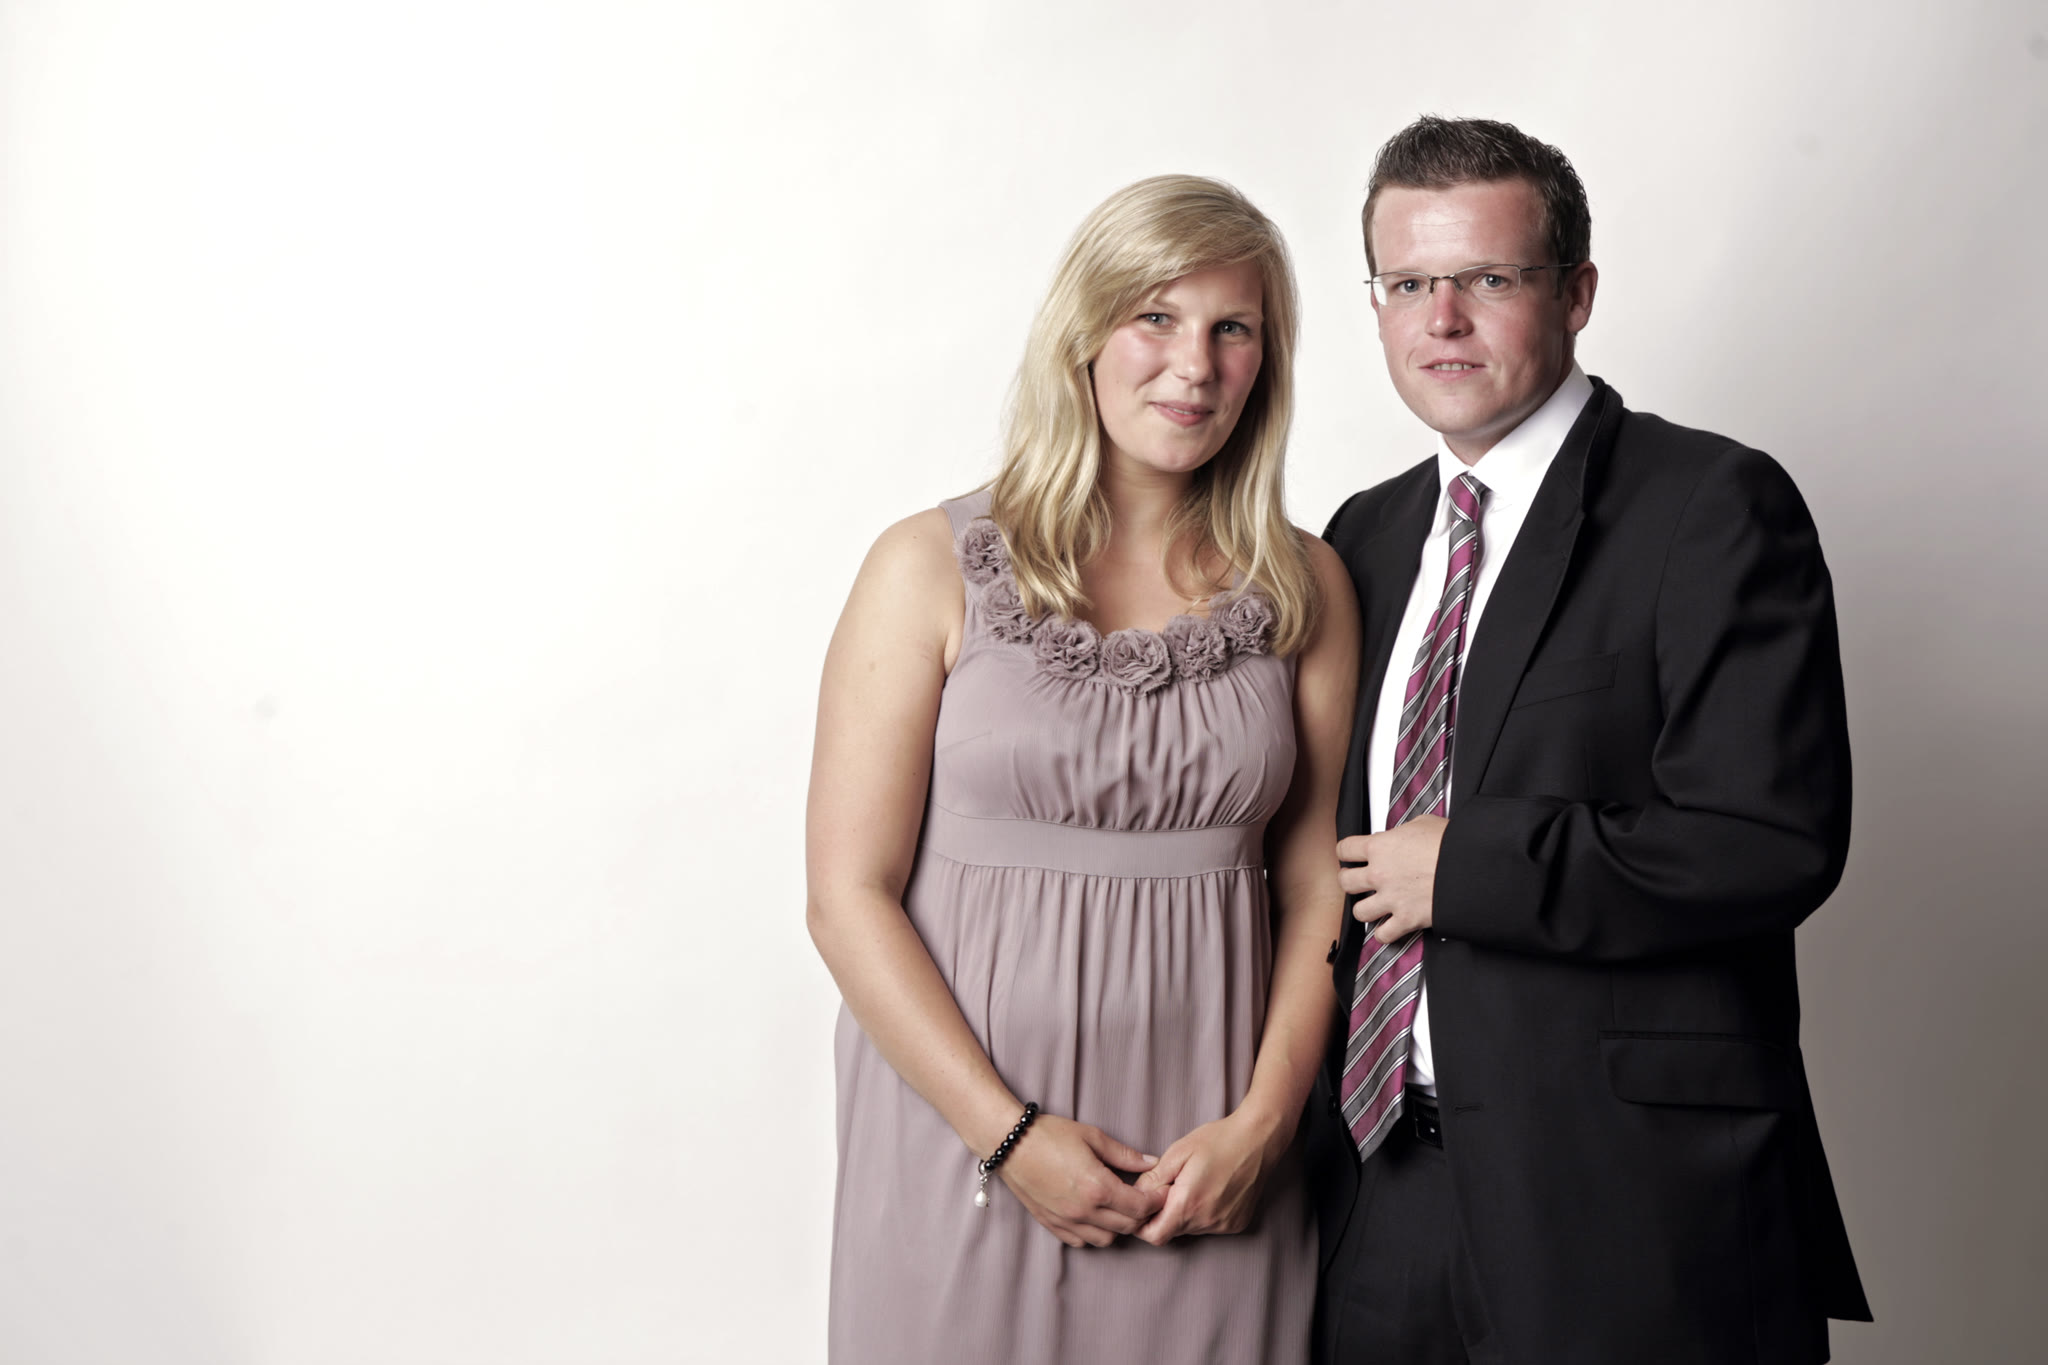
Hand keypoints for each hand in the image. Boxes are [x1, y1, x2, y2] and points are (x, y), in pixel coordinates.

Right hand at [996, 1115, 1163, 1247]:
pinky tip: (1095, 1215)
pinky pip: (1082, 1241)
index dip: (1156, 1201)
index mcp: (1097, 1186)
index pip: (1140, 1207)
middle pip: (1128, 1226)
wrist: (1009, 1144)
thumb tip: (1151, 1162)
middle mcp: (1084, 1210)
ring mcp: (1067, 1221)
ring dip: (1118, 1227)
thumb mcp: (1092, 1136)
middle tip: (1145, 1199)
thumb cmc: (1049, 1135)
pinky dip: (1094, 1233)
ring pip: (1107, 1239)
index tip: (1162, 1192)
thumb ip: (1124, 1155)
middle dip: (1142, 1214)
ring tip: (1118, 1207)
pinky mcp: (1052, 1225)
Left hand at [1129, 1109, 1283, 1244]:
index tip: (1143, 1206)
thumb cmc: (1218, 1140)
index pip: (1154, 1236)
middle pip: (1172, 1232)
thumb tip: (1136, 1195)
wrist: (1259, 1140)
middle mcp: (1206, 1221)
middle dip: (1162, 1215)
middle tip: (1167, 1188)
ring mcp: (1224, 1225)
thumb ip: (1153, 1178)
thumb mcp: (1178, 1152)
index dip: (1142, 1225)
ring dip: (1183, 1214)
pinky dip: (1202, 1214)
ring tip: (1191, 1185)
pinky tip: (1209, 1190)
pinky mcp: (1236, 1224)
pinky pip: (1210, 1226)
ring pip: (1191, 1229)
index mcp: (1188, 1204)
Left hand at [1336, 815, 1445, 944]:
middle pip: (1346, 882)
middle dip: (1350, 881)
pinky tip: (1390, 926)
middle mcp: (1380, 874)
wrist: (1473, 866)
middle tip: (1358, 881)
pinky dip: (1385, 933)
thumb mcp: (1423, 824)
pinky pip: (1383, 935)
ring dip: (1366, 909)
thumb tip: (1399, 837)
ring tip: (1374, 906)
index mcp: (1380, 847)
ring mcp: (1391, 899)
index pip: (1345, 849)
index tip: (1350, 856)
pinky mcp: (1406, 919)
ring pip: (1359, 912)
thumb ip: (1402, 832)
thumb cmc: (1452, 843)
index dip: (1346, 853)